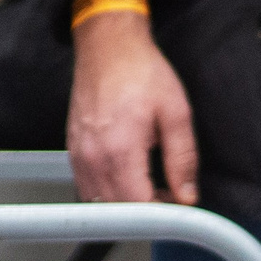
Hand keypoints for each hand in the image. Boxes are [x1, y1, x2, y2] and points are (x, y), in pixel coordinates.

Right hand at [67, 9, 197, 204]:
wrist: (107, 45)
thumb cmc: (141, 72)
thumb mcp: (176, 113)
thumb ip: (182, 159)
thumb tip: (187, 196)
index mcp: (119, 148)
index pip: (137, 205)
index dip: (161, 215)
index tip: (177, 208)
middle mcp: (93, 155)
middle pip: (117, 210)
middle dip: (145, 213)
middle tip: (168, 197)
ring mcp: (79, 153)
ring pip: (100, 202)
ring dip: (126, 205)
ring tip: (150, 187)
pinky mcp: (73, 148)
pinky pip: (88, 185)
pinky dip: (109, 191)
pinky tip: (129, 177)